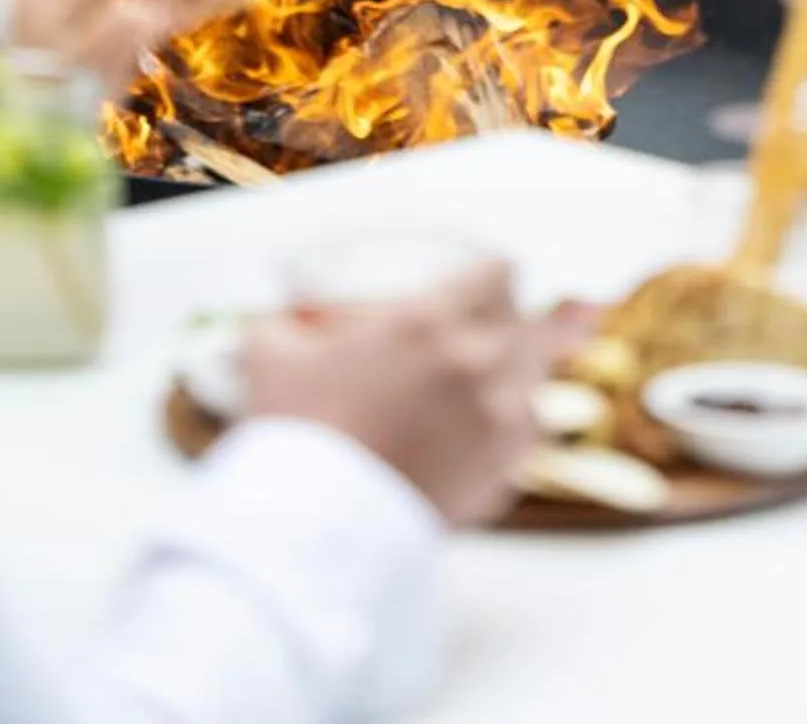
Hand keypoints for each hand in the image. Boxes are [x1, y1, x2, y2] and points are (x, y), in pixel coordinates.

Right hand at [238, 264, 593, 526]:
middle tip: (514, 320)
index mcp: (428, 320)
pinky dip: (514, 428)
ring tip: (509, 370)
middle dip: (522, 317)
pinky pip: (525, 438)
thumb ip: (283, 323)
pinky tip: (495, 427)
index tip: (489, 277)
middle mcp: (475, 364)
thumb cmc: (294, 438)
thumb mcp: (270, 356)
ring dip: (522, 371)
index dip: (493, 272)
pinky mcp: (498, 475)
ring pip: (536, 381)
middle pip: (532, 323)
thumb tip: (282, 316)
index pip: (497, 273)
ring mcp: (495, 423)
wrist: (313, 534)